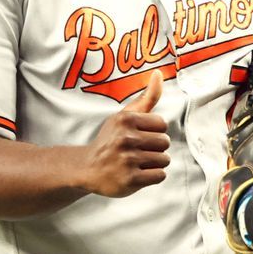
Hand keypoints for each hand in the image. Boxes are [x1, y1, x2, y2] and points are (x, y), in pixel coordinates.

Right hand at [79, 70, 169, 196]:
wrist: (87, 168)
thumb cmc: (111, 139)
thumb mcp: (125, 115)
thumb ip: (147, 97)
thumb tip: (159, 74)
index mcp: (126, 120)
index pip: (162, 124)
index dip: (154, 131)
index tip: (140, 135)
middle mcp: (126, 139)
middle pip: (165, 142)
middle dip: (155, 148)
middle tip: (137, 151)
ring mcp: (127, 160)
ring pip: (164, 159)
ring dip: (154, 162)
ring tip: (137, 162)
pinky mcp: (130, 180)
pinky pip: (160, 175)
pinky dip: (153, 176)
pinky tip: (138, 173)